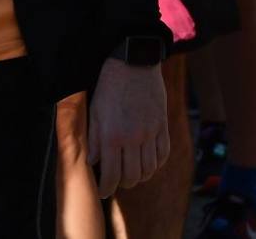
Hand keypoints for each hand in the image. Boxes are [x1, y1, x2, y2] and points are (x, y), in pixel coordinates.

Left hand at [88, 58, 168, 196]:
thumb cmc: (107, 86)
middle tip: (116, 183)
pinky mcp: (163, 127)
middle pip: (132, 177)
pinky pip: (163, 155)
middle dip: (123, 184)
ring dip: (140, 176)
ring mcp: (151, 133)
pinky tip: (147, 163)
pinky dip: (155, 164)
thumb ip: (92, 138)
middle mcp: (133, 138)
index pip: (111, 174)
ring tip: (131, 174)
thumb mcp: (94, 111)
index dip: (106, 188)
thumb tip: (92, 162)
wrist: (133, 63)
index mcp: (111, 136)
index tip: (103, 192)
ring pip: (149, 169)